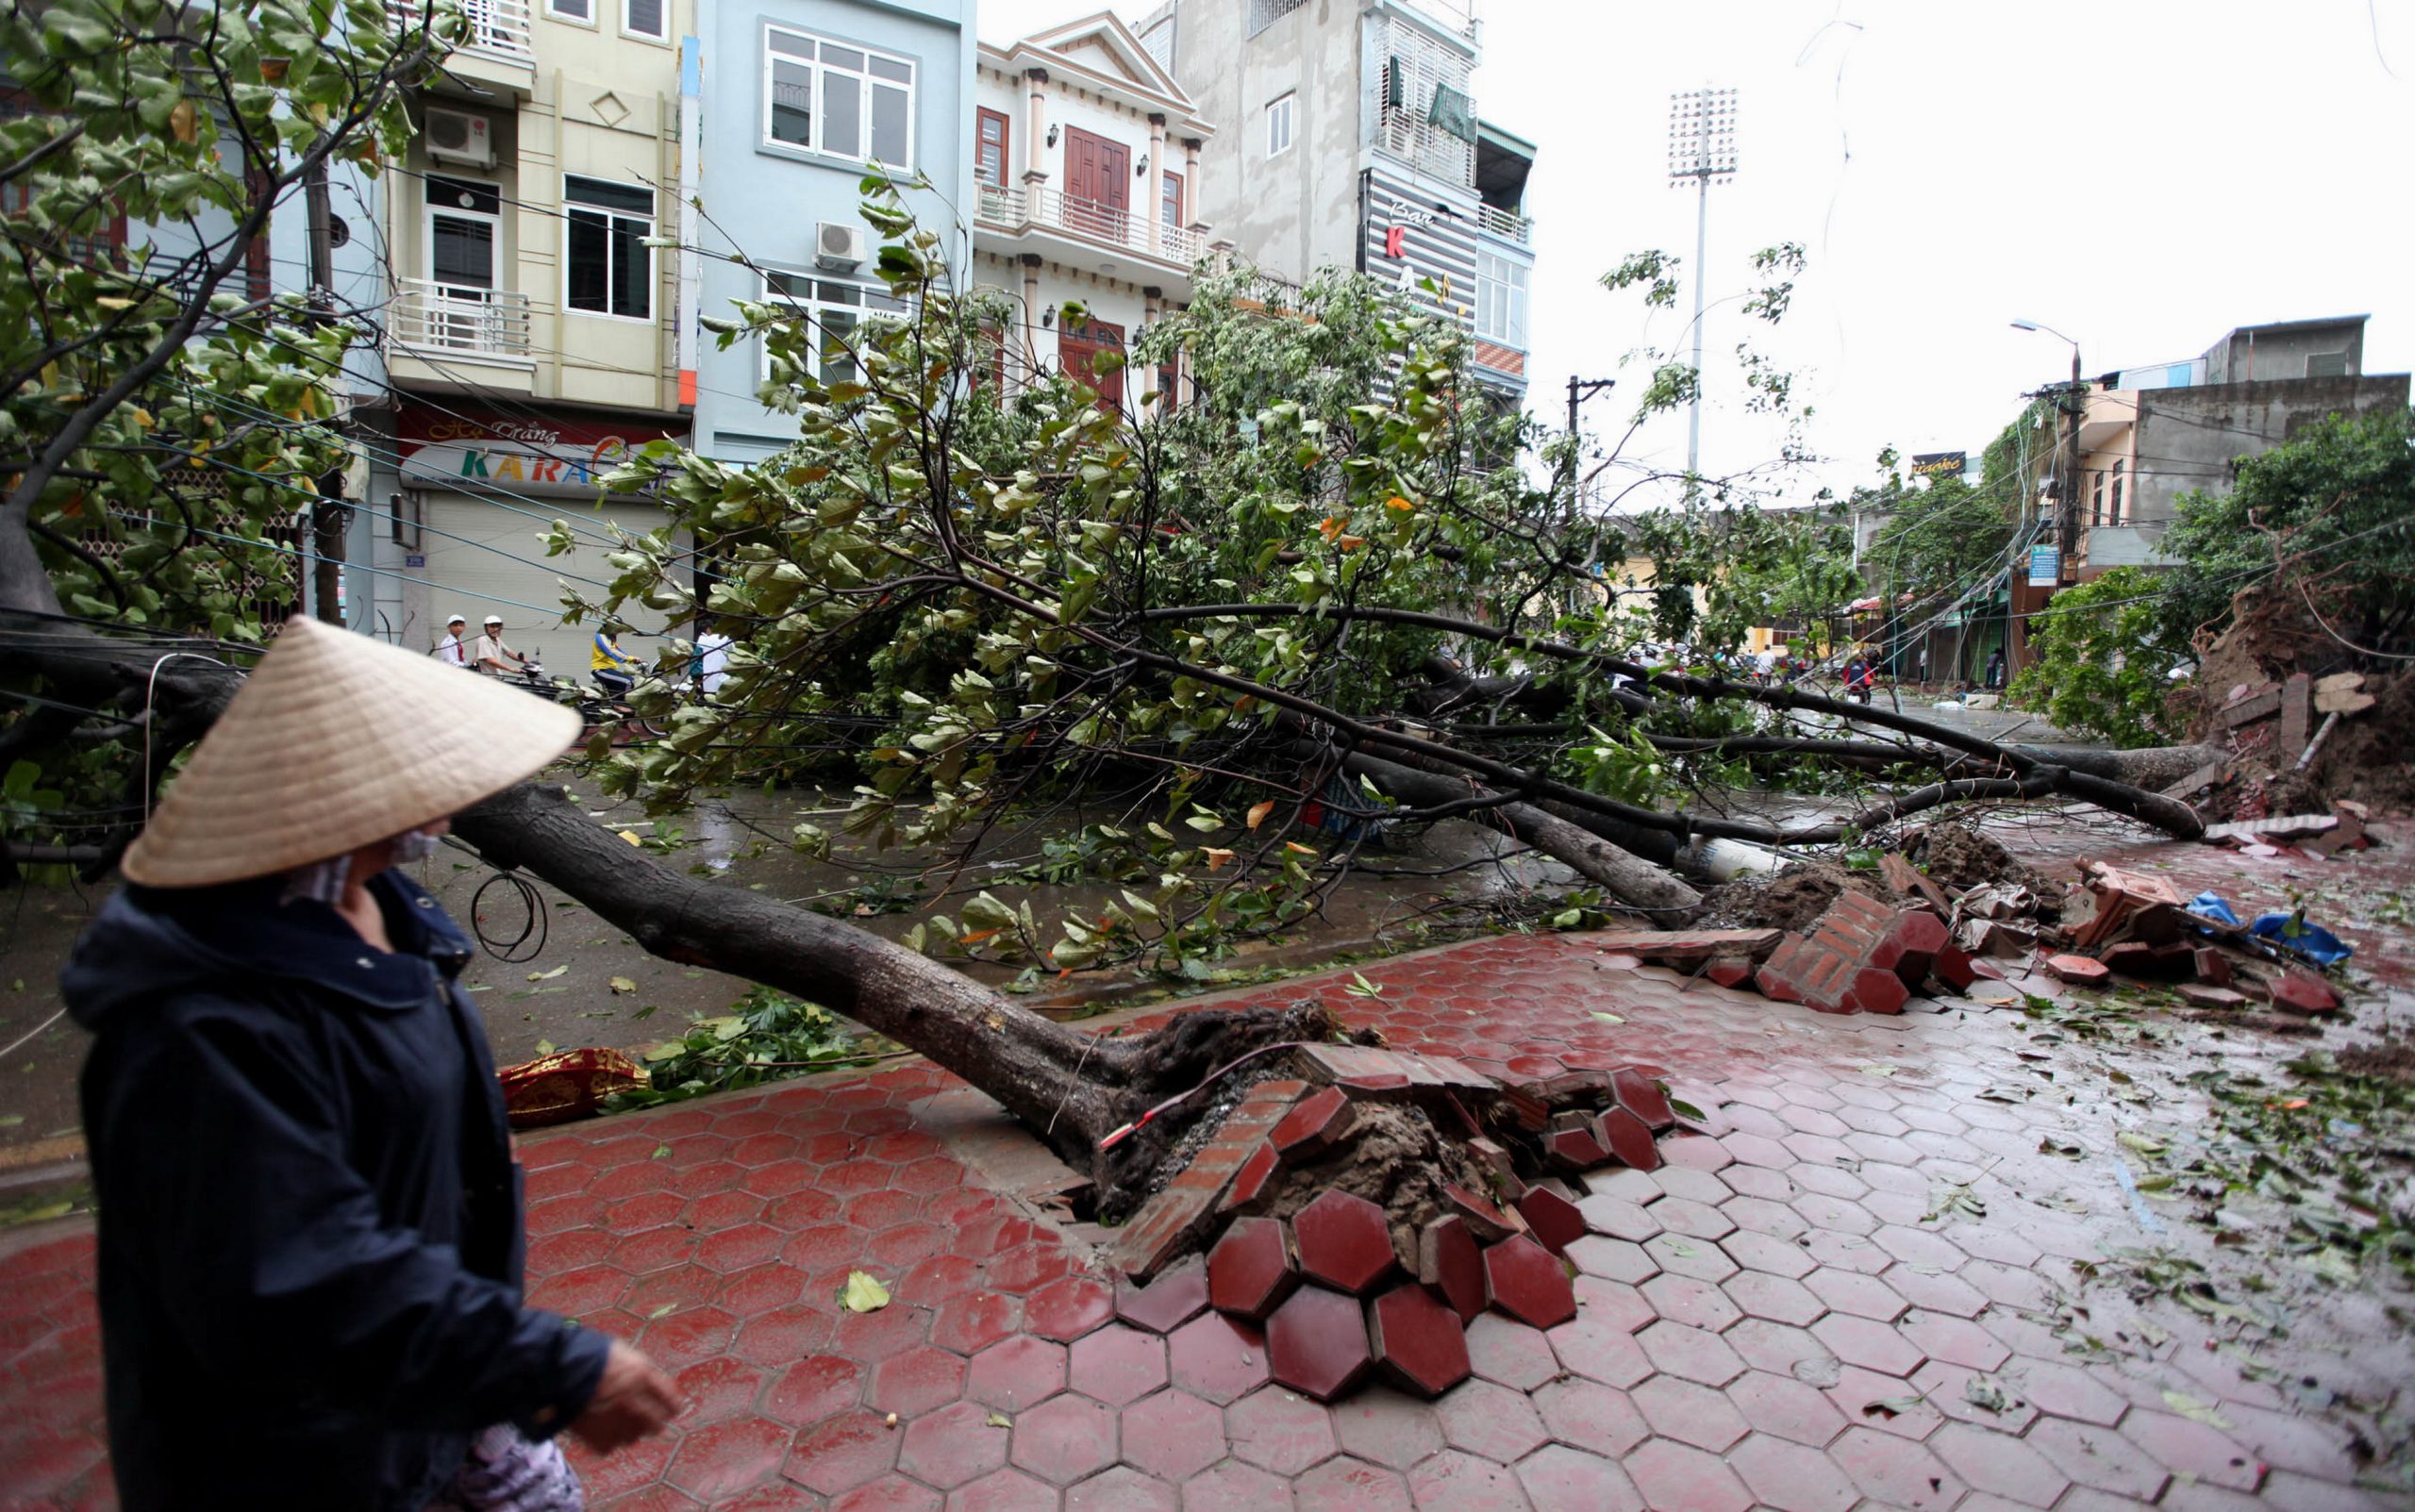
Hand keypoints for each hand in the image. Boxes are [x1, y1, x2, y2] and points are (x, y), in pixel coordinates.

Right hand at [568, 1339, 684, 1453]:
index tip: (672, 1411)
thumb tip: (657, 1386)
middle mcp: (634, 1402)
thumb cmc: (589, 1355)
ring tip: (614, 1419)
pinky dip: (604, 1439)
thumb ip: (643, 1370)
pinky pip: (609, 1447)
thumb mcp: (622, 1353)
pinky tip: (597, 1426)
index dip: (672, 1407)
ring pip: (633, 1438)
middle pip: (656, 1426)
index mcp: (643, 1377)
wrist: (553, 1369)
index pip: (672, 1402)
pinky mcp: (597, 1439)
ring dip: (627, 1431)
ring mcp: (615, 1423)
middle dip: (654, 1423)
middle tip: (648, 1422)